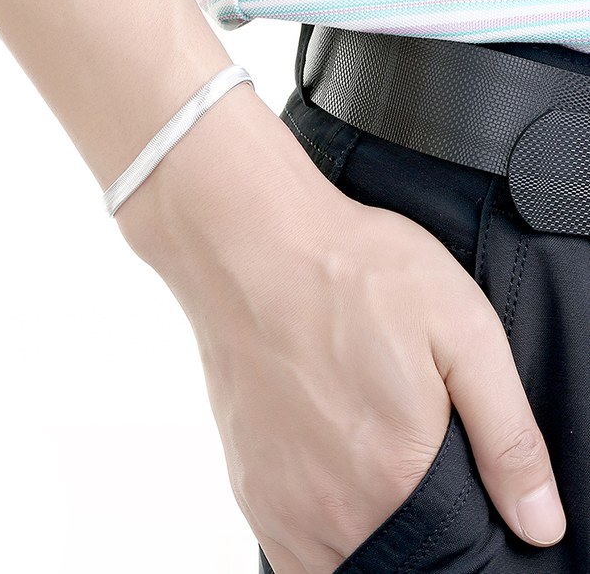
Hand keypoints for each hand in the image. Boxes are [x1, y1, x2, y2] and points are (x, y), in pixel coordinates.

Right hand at [116, 86, 565, 572]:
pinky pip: (286, 548)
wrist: (250, 242)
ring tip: (374, 477)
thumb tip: (539, 521)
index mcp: (395, 479)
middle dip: (417, 541)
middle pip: (391, 566)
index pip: (448, 562)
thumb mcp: (462, 332)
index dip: (462, 543)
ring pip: (333, 566)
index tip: (459, 504)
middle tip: (416, 478)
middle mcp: (329, 507)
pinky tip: (328, 479)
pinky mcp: (244, 477)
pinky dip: (316, 534)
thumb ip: (507, 438)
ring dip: (363, 543)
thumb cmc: (348, 271)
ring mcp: (277, 498)